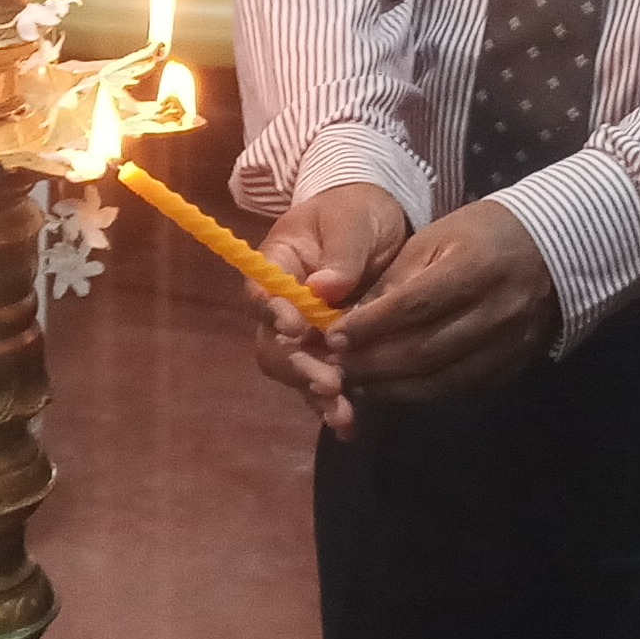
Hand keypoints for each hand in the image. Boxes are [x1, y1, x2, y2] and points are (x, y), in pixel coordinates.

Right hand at [251, 183, 412, 437]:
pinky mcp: (327, 352)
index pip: (262, 292)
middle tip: (329, 383)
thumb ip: (342, 252)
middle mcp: (281, 304)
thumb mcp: (353, 220)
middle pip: (272, 342)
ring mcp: (303, 333)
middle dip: (297, 366)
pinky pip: (321, 382)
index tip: (297, 329)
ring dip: (313, 394)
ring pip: (294, 370)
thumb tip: (325, 287)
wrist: (377, 224)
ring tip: (342, 416)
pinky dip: (332, 405)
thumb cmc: (358, 211)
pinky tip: (350, 426)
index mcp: (277, 263)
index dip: (273, 313)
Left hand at [331, 199, 560, 414]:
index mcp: (473, 268)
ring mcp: (507, 346)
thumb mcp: (434, 239)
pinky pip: (459, 390)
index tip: (334, 337)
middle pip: (424, 351)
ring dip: (391, 387)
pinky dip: (420, 393)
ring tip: (356, 382)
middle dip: (373, 363)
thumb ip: (393, 280)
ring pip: (440, 380)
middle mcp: (494, 312)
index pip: (414, 306)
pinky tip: (393, 388)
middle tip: (335, 367)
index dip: (370, 326)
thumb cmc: (481, 234)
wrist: (550, 250)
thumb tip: (348, 318)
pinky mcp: (511, 368)